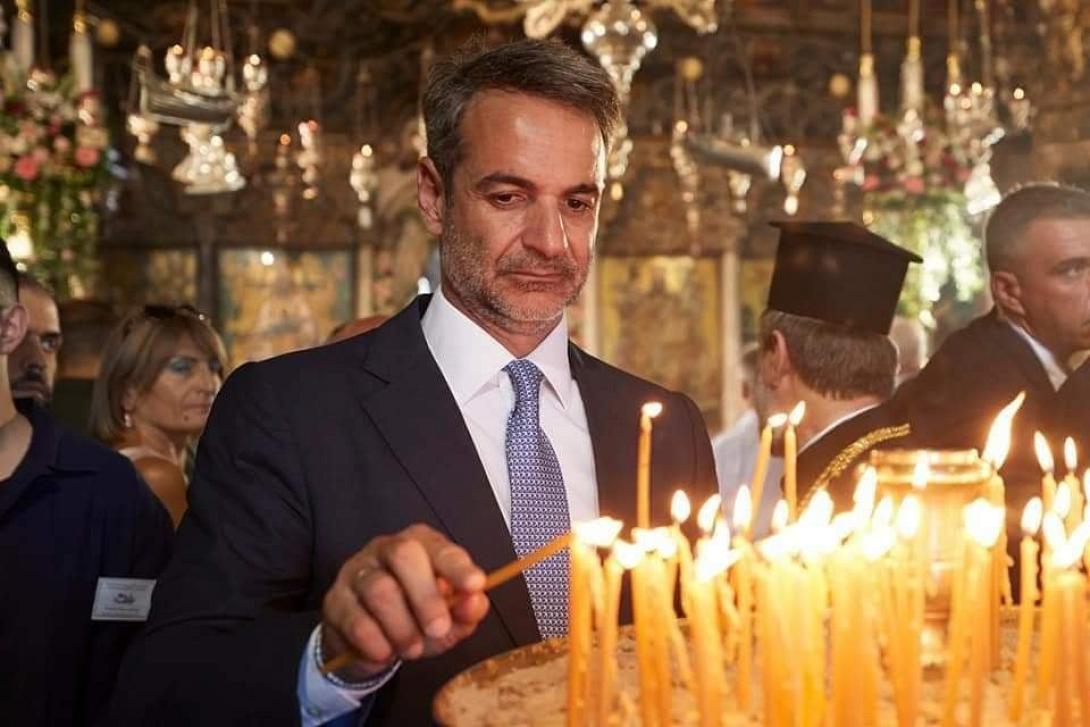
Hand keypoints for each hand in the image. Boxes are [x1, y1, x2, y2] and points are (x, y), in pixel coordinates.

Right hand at [320, 524, 488, 680]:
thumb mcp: (449, 617)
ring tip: (413, 649)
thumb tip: (476, 601)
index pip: (439, 546)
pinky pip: (354, 619)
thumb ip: (467, 609)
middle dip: (426, 596)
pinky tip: (385, 653)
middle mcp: (386, 548)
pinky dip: (375, 642)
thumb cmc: (417, 619)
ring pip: (378, 588)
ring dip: (401, 626)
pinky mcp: (335, 600)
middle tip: (438, 629)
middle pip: (404, 555)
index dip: (457, 565)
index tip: (475, 585)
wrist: (370, 644)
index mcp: (420, 544)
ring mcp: (356, 571)